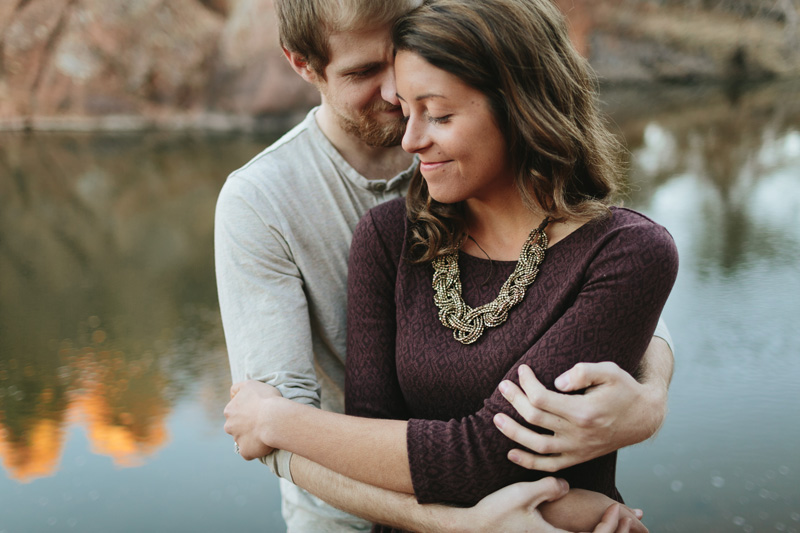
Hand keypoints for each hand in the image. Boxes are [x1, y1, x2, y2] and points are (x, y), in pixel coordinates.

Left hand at [223, 380, 282, 459]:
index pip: (234, 410)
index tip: (257, 410)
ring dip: (252, 436)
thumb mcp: (250, 385)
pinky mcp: (246, 451)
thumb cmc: (265, 399)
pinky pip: (249, 452)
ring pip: (243, 439)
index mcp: (229, 410)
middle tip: (262, 421)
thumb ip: (238, 388)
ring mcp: (237, 440)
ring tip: (266, 432)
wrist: (274, 418)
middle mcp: (229, 426)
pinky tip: (265, 443)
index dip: (246, 410)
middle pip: (236, 426)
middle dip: (245, 425)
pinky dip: (256, 449)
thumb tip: (233, 395)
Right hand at [463, 479, 644, 532]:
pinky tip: (585, 521)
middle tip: (625, 515)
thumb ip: (549, 487)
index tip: (615, 508)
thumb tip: (566, 485)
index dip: (611, 527)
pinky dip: (586, 532)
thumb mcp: (523, 494)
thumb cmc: (497, 512)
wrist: (474, 526)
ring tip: (611, 518)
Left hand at [494, 361, 666, 471]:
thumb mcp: (609, 371)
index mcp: (584, 411)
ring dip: (513, 433)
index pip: (542, 398)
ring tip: (497, 418)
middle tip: (502, 386)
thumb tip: (557, 382)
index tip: (522, 369)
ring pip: (538, 446)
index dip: (527, 383)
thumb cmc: (624, 389)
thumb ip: (583, 372)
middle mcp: (579, 433)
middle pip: (535, 418)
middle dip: (515, 400)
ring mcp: (578, 449)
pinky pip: (550, 465)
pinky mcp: (579, 458)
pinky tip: (512, 453)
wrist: (644, 418)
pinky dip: (529, 463)